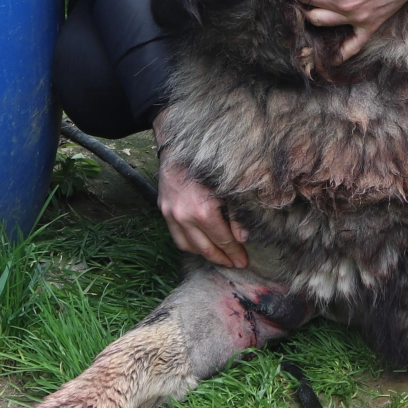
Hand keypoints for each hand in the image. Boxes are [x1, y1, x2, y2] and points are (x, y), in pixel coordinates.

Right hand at [154, 118, 247, 267]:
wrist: (179, 144)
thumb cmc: (210, 163)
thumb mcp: (229, 187)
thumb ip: (237, 214)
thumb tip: (243, 238)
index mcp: (203, 212)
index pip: (222, 240)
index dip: (234, 252)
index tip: (243, 261)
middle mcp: (184, 217)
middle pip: (205, 248)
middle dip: (222, 258)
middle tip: (235, 263)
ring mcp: (170, 215)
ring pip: (188, 246)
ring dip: (204, 254)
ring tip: (219, 257)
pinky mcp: (163, 210)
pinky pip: (176, 236)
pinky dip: (189, 245)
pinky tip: (200, 245)